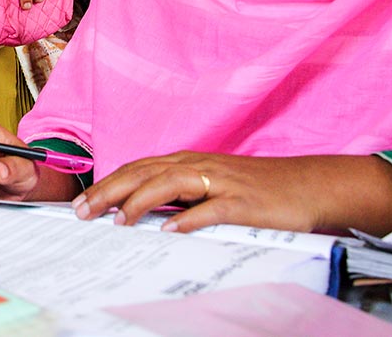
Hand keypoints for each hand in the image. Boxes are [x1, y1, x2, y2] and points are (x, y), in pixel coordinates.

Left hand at [71, 152, 391, 234]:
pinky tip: (169, 229)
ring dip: (140, 201)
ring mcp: (221, 182)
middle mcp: (199, 166)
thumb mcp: (213, 186)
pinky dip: (188, 217)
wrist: (310, 185)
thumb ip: (181, 194)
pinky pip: (211, 208)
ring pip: (170, 184)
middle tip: (83, 211)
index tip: (81, 203)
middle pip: (144, 173)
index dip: (108, 184)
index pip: (138, 169)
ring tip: (118, 220)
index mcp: (189, 162)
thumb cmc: (258, 188)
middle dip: (110, 191)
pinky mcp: (243, 202)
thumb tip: (142, 211)